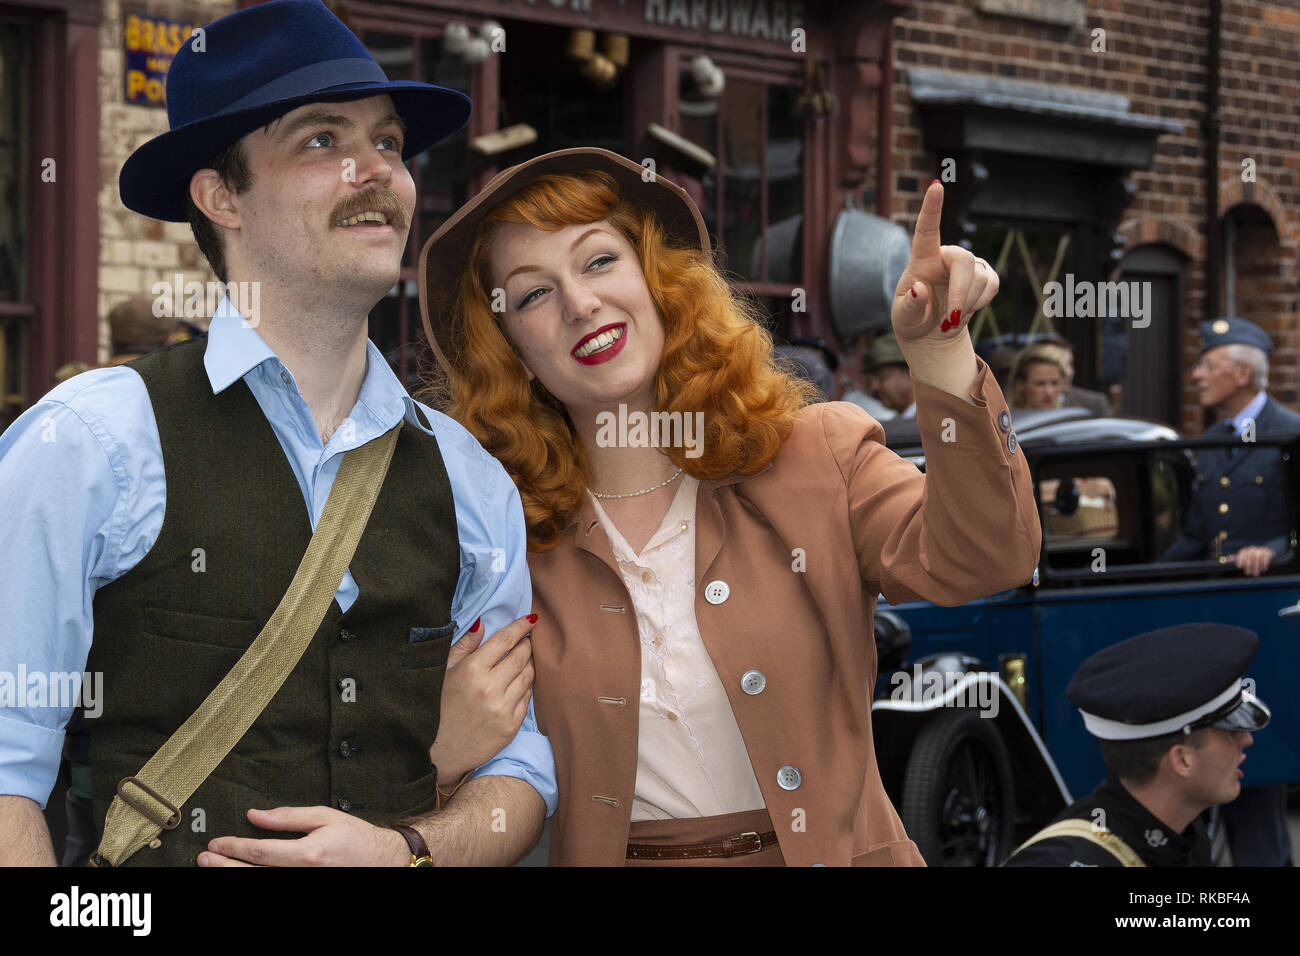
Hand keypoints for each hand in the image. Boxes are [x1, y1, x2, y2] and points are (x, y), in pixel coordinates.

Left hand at [198, 807, 409, 865]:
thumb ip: (288, 817)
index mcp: (307, 854)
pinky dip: (252, 882)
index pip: (260, 852)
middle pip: (252, 874)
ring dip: (232, 876)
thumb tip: (256, 815)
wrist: (379, 861)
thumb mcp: (324, 817)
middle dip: (224, 865)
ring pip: (258, 884)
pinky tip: (239, 875)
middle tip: (204, 856)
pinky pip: (271, 886)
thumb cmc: (354, 837)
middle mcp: (301, 875)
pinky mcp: (303, 888)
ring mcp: (302, 885)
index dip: (234, 847)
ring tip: (212, 867)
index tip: (216, 842)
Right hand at [427, 614, 535, 783]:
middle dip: (527, 645)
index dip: (520, 627)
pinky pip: (527, 698)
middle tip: (526, 641)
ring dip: (529, 664)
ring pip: (528, 676)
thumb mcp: (444, 671)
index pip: (505, 640)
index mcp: (472, 670)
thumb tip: (482, 623)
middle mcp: (490, 688)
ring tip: (523, 661)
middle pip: (521, 656)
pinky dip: (526, 687)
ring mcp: (502, 708)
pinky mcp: (511, 726)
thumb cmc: (438, 705)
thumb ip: (465, 645)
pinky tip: (518, 684)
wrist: (438, 751)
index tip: (530, 619)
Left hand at [891, 180, 998, 342]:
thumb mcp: (903, 317)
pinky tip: (965, 309)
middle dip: (960, 292)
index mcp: (921, 259)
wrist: (932, 332)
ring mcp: (966, 263)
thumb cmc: (912, 319)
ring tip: (950, 317)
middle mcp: (945, 255)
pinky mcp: (983, 274)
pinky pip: (991, 285)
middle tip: (951, 319)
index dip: (932, 208)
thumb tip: (919, 289)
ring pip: (978, 278)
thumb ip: (910, 305)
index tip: (936, 185)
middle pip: (963, 261)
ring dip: (966, 304)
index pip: (926, 230)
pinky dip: (979, 303)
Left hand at [1229, 545, 1274, 576]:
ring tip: (1256, 574)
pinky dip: (1264, 565)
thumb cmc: (1251, 557)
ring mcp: (1260, 550)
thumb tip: (1226, 559)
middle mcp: (1252, 549)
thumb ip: (1235, 558)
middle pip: (1250, 556)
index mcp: (1245, 551)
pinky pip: (1265, 558)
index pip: (1242, 554)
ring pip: (1258, 557)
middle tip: (1248, 573)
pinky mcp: (1267, 553)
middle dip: (1249, 565)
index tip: (1239, 566)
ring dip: (1257, 566)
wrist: (1264, 552)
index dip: (1240, 559)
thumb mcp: (1243, 557)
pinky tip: (1263, 570)